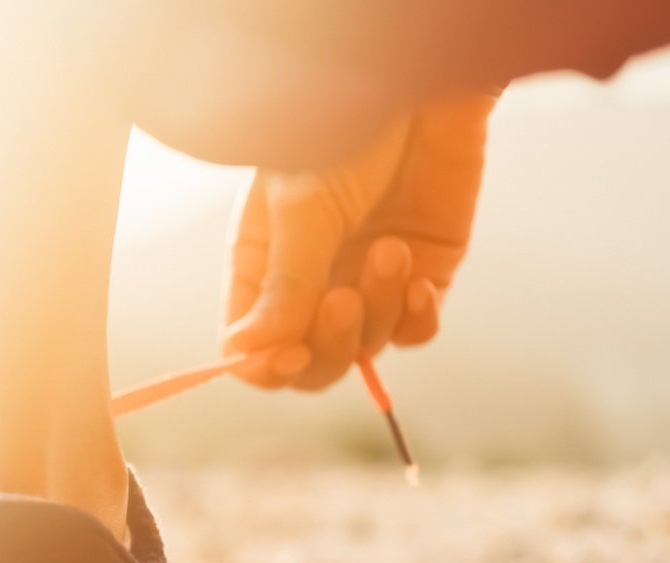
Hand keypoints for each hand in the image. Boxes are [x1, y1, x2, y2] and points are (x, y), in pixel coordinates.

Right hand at [221, 92, 495, 389]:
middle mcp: (311, 286)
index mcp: (262, 269)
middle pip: (311, 364)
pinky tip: (418, 279)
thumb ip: (284, 283)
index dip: (265, 366)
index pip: (252, 347)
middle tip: (342, 302)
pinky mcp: (421, 277)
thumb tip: (248, 350)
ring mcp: (367, 285)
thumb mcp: (302, 208)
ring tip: (390, 248)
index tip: (287, 355)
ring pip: (366, 348)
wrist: (421, 89)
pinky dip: (416, 318)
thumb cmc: (344, 133)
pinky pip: (414, 332)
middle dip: (328, 346)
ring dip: (379, 310)